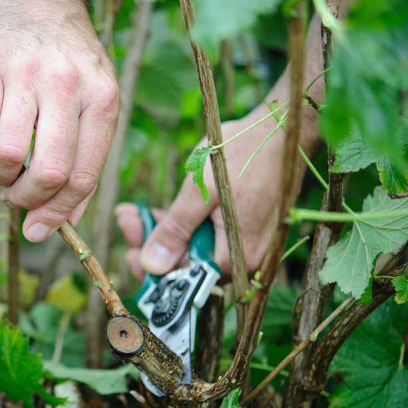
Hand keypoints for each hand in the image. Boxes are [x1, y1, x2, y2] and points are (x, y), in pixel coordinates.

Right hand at [0, 0, 118, 241]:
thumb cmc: (68, 65)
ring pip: (7, 155)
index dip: (58, 213)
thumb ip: (83, 161)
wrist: (36, 2)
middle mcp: (67, 84)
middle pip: (48, 172)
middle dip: (27, 200)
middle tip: (16, 198)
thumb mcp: (93, 104)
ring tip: (2, 165)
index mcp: (103, 99)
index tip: (38, 230)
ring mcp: (25, 73)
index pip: (83, 175)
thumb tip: (57, 224)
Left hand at [116, 105, 293, 278]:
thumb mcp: (199, 191)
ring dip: (164, 232)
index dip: (152, 267)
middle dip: (153, 244)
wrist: (280, 129)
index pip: (185, 279)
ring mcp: (245, 244)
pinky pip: (207, 236)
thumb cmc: (242, 154)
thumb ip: (175, 231)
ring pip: (194, 249)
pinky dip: (183, 225)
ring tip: (134, 212)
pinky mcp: (244, 229)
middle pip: (187, 264)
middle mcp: (244, 260)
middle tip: (127, 220)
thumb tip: (151, 266)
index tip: (127, 252)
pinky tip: (159, 212)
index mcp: (235, 257)